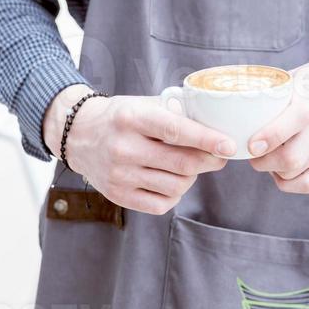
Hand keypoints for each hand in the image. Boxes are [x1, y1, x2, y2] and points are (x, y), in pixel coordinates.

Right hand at [42, 85, 235, 215]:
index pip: (177, 131)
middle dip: (209, 161)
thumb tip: (214, 123)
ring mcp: (119, 175)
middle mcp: (124, 148)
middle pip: (182, 163)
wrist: (79, 135)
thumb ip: (174, 112)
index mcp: (132, 119)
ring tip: (189, 165)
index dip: (207, 139)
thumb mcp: (143, 103)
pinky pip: (160, 204)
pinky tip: (172, 180)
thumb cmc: (120, 117)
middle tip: (220, 156)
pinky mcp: (118, 196)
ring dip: (192, 177)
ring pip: (176, 186)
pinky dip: (175, 194)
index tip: (229, 145)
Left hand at [247, 59, 308, 194]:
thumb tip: (243, 101)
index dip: (271, 135)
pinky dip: (289, 183)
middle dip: (262, 161)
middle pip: (292, 156)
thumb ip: (276, 88)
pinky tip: (281, 172)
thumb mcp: (301, 73)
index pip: (298, 117)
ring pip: (296, 172)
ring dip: (273, 170)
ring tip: (266, 159)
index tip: (250, 144)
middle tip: (251, 153)